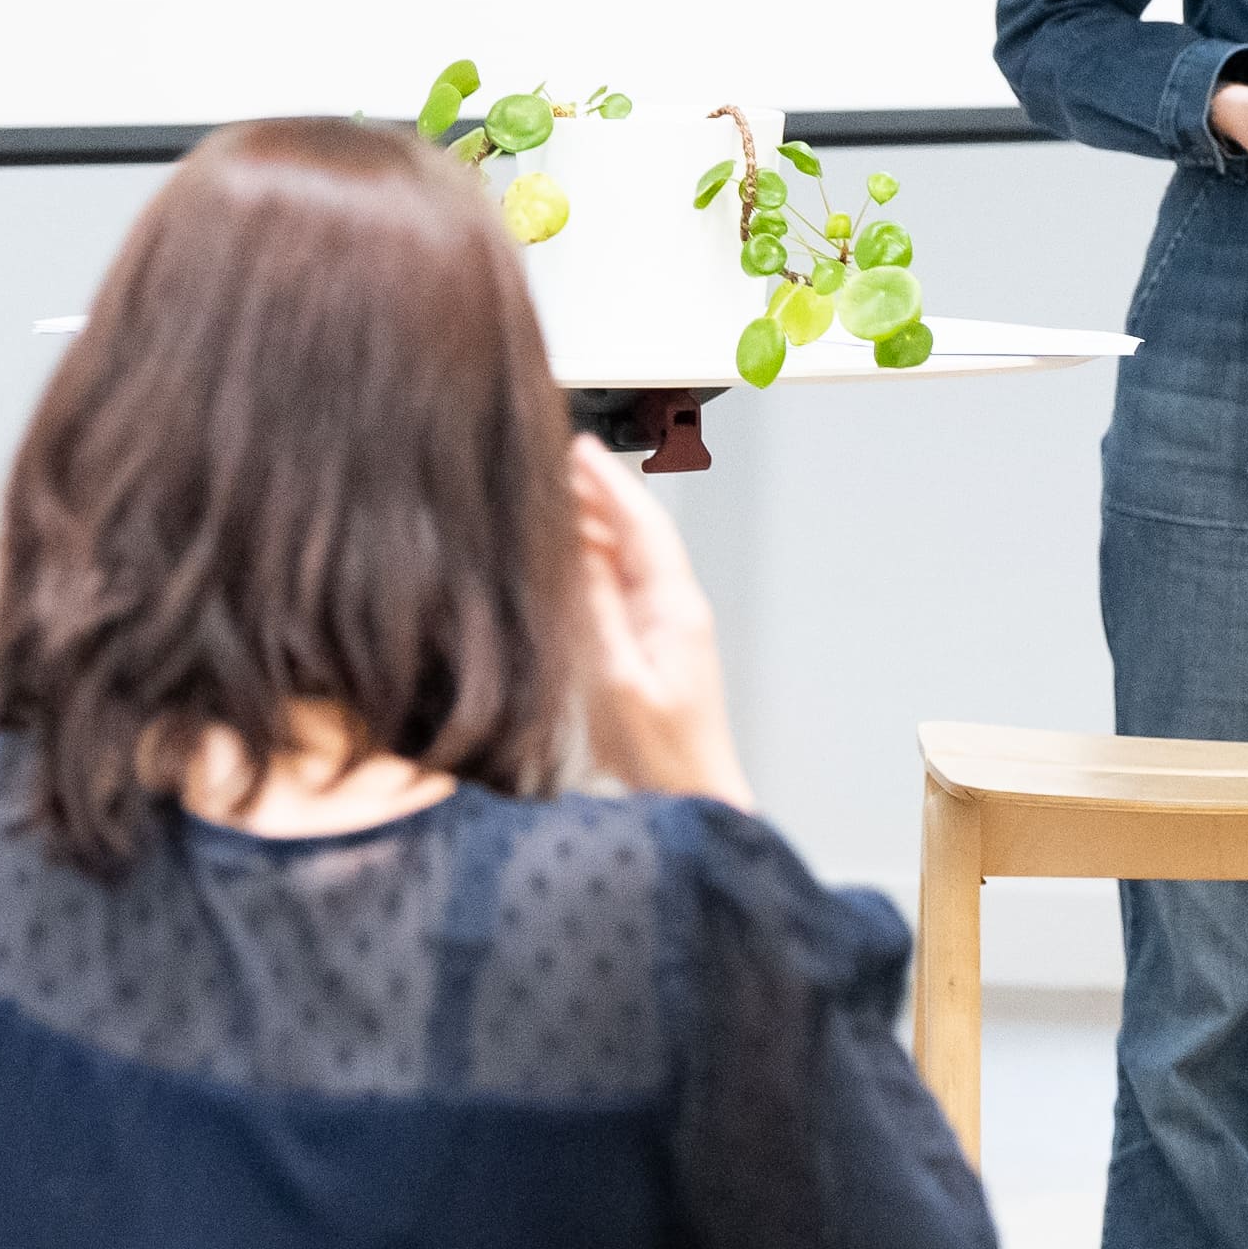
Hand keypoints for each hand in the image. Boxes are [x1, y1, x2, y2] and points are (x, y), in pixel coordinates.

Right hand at [567, 438, 751, 805]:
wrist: (695, 800)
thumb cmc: (665, 756)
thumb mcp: (618, 681)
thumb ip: (596, 613)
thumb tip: (578, 550)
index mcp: (675, 607)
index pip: (641, 525)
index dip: (608, 482)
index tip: (578, 448)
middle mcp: (675, 607)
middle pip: (634, 533)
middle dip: (596, 494)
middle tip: (553, 463)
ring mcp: (666, 624)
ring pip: (626, 558)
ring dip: (592, 525)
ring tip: (552, 498)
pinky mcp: (653, 645)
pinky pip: (621, 586)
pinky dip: (593, 562)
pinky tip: (567, 559)